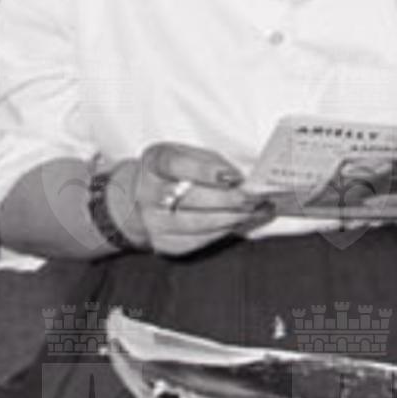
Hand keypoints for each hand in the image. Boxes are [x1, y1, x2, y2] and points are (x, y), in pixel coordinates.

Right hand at [118, 143, 272, 257]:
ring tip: (256, 211)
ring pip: (198, 224)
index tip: (233, 176)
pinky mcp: (164, 243)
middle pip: (191, 198)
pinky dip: (223, 231)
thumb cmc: (173, 172)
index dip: (204, 170)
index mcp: (154, 163)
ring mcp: (154, 222)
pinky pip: (199, 240)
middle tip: (256, 197)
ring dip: (232, 218)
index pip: (175, 165)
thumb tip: (239, 179)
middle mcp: (148, 193)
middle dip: (229, 199)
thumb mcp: (186, 154)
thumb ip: (211, 162)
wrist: (140, 198)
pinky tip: (239, 222)